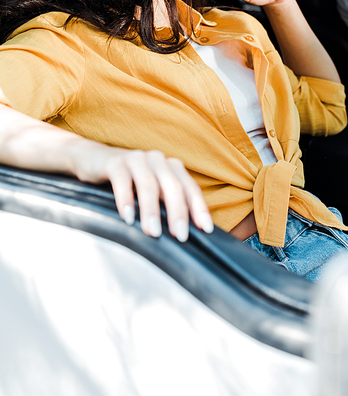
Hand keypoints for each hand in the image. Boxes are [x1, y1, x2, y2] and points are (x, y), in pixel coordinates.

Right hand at [74, 142, 213, 240]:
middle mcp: (158, 160)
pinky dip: (126, 200)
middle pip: (173, 186)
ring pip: (149, 184)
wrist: (93, 159)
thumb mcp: (151, 192)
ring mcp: (137, 159)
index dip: (198, 208)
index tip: (205, 230)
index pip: (190, 188)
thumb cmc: (129, 182)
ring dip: (152, 210)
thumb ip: (167, 205)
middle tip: (180, 236)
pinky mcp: (115, 162)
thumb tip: (184, 235)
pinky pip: (123, 181)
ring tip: (153, 232)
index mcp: (171, 167)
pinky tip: (127, 217)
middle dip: (178, 212)